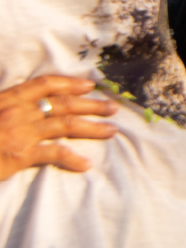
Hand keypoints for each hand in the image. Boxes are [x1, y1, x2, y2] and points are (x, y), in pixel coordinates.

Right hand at [0, 76, 118, 181]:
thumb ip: (8, 107)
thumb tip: (26, 108)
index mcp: (9, 98)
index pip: (45, 84)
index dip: (70, 83)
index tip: (89, 84)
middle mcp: (19, 111)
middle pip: (63, 103)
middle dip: (91, 104)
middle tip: (112, 108)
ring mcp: (22, 132)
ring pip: (66, 124)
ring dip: (92, 127)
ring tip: (111, 131)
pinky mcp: (21, 154)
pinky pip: (54, 154)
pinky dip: (72, 159)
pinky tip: (85, 164)